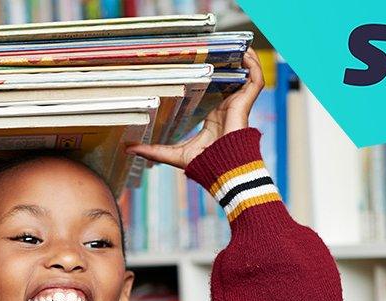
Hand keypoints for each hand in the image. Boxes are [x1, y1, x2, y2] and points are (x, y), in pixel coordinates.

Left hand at [126, 47, 264, 168]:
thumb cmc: (205, 164)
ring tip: (239, 47)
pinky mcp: (245, 104)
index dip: (213, 77)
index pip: (215, 92)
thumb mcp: (174, 154)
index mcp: (213, 117)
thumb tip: (130, 148)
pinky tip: (247, 54)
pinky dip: (254, 67)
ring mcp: (237, 105)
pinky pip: (256, 81)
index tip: (202, 63)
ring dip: (245, 61)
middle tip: (220, 49)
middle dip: (230, 64)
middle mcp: (227, 108)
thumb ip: (154, 150)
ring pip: (247, 78)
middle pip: (232, 81)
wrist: (223, 169)